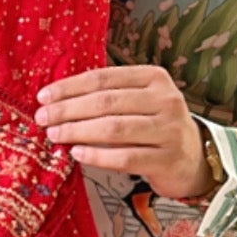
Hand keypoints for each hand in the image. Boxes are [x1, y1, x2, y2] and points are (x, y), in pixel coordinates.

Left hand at [36, 65, 213, 200]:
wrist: (194, 158)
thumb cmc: (156, 125)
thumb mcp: (140, 101)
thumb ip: (109, 95)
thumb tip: (57, 98)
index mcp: (154, 77)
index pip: (103, 79)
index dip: (70, 87)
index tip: (43, 97)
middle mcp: (165, 99)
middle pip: (106, 102)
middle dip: (68, 110)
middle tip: (42, 118)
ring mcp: (169, 129)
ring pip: (114, 128)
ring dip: (78, 131)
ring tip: (54, 135)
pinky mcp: (167, 158)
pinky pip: (125, 156)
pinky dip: (97, 155)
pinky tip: (76, 153)